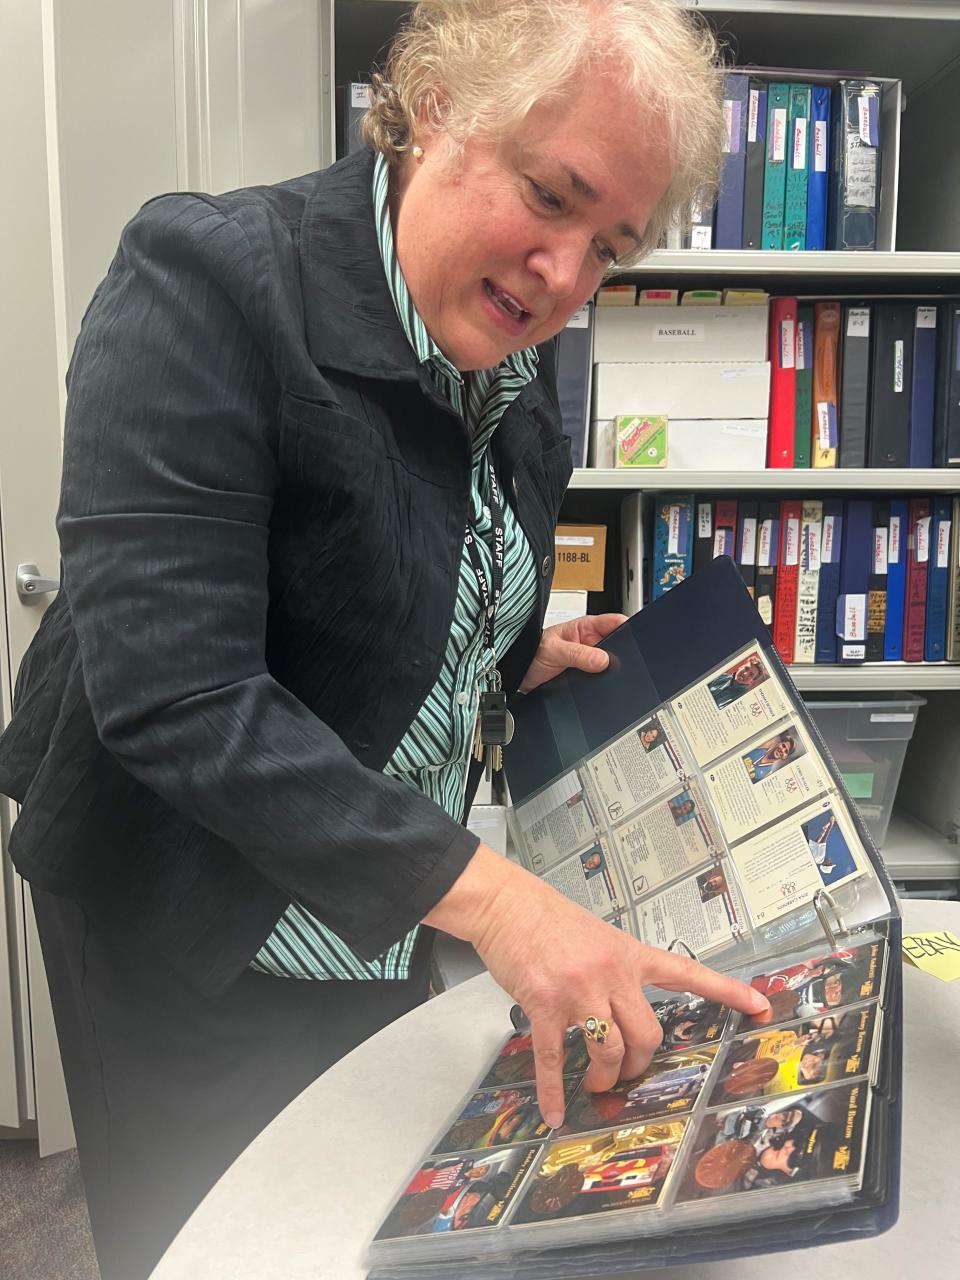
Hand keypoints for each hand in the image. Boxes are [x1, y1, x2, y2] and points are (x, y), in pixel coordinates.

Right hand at [424, 846, 768, 1127]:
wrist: (506, 903)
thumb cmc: (547, 918)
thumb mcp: (598, 936)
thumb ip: (616, 970)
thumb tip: (620, 1011)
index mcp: (629, 954)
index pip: (687, 973)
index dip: (727, 991)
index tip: (761, 1006)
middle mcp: (611, 973)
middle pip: (647, 1035)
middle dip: (638, 1064)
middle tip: (625, 1074)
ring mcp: (578, 990)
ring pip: (610, 1050)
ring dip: (604, 1078)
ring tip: (595, 1085)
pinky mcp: (544, 1004)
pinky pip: (553, 1057)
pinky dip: (553, 1090)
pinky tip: (554, 1110)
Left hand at [519, 614, 627, 694]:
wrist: (518, 674)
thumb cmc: (531, 653)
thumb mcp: (554, 651)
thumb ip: (578, 654)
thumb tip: (602, 660)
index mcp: (584, 628)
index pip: (613, 622)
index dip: (627, 627)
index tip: (634, 637)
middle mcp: (589, 643)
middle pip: (617, 644)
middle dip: (622, 653)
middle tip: (621, 663)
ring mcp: (588, 660)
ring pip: (610, 664)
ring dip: (612, 670)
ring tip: (610, 676)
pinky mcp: (586, 675)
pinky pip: (601, 678)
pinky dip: (604, 682)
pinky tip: (602, 686)